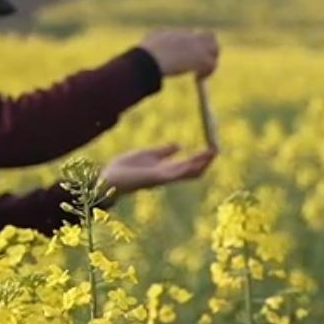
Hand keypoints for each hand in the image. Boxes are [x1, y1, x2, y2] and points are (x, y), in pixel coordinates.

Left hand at [100, 144, 215, 195]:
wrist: (108, 178)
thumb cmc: (124, 168)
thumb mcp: (147, 155)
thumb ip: (163, 151)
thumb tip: (180, 145)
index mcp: (164, 170)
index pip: (187, 165)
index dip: (200, 158)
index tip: (211, 149)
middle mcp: (166, 175)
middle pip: (191, 169)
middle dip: (204, 161)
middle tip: (216, 150)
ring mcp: (162, 178)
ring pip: (187, 172)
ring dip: (200, 163)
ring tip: (211, 154)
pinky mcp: (156, 178)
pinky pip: (176, 173)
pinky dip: (187, 167)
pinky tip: (195, 162)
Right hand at [140, 29, 219, 78]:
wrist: (150, 60)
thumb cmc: (144, 54)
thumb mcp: (148, 43)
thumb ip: (153, 41)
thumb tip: (149, 44)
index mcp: (177, 33)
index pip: (193, 35)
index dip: (195, 46)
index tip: (190, 56)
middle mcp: (190, 36)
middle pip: (209, 36)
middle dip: (210, 48)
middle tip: (204, 62)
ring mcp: (197, 47)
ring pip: (215, 49)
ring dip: (211, 60)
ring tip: (201, 73)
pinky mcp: (201, 59)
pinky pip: (212, 64)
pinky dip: (207, 72)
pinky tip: (198, 79)